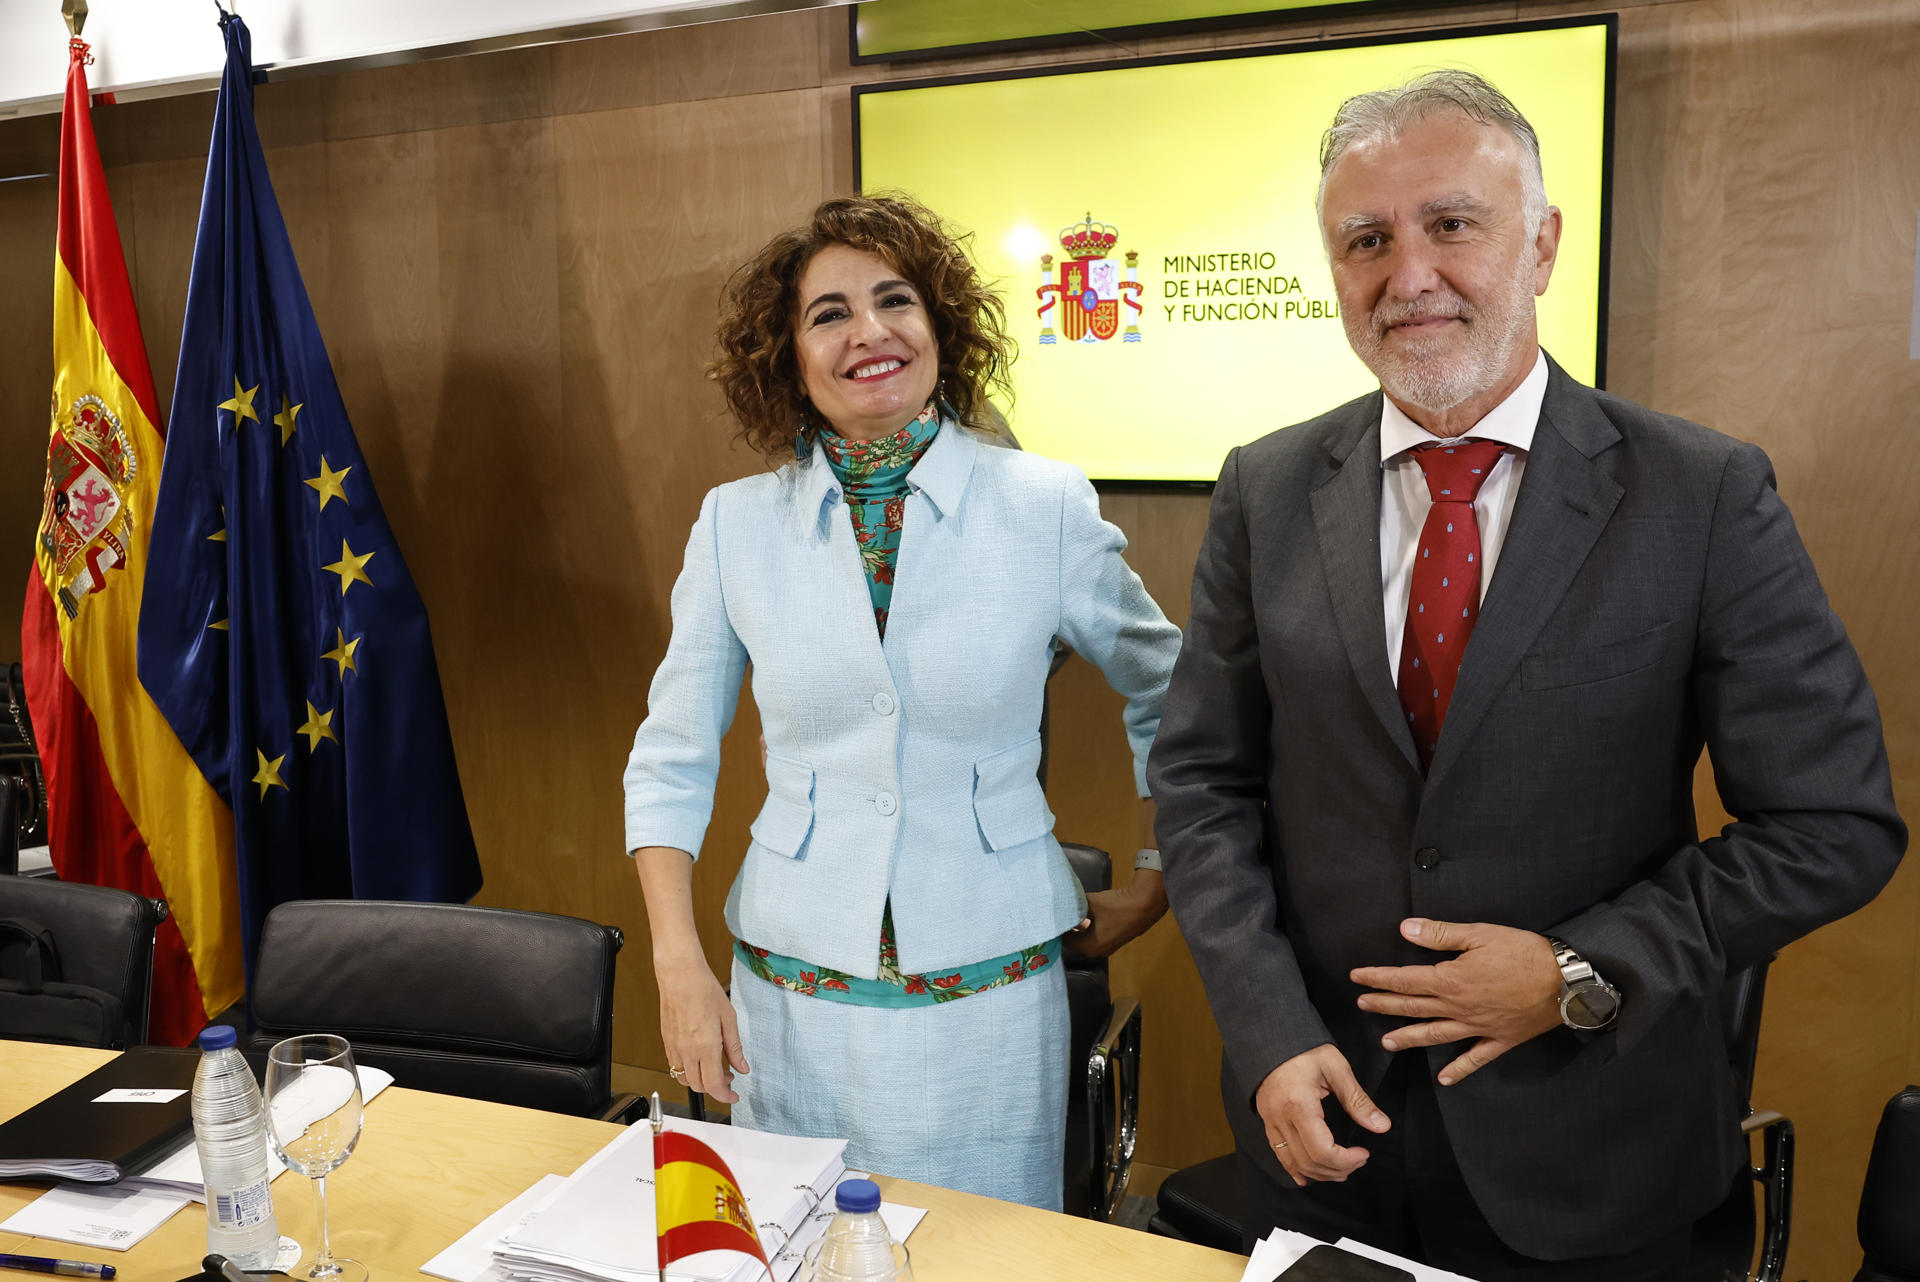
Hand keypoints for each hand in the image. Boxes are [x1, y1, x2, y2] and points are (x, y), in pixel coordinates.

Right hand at [655, 951, 748, 1103]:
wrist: (680, 976)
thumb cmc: (704, 991)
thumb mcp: (729, 1019)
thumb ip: (735, 1048)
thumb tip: (742, 1067)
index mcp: (705, 1047)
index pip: (714, 1085)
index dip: (725, 1096)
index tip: (733, 1096)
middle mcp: (687, 1051)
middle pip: (699, 1087)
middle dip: (716, 1088)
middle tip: (729, 1077)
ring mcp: (674, 1048)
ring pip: (685, 1080)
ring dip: (701, 1081)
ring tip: (715, 1067)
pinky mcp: (667, 1043)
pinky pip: (675, 1067)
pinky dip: (689, 1071)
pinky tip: (700, 1058)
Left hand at [1063, 870, 1167, 957]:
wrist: (1146, 903)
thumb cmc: (1117, 906)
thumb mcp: (1091, 904)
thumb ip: (1073, 906)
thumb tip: (1060, 903)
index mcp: (1089, 947)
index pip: (1064, 940)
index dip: (1056, 928)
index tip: (1050, 917)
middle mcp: (1097, 951)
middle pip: (1073, 940)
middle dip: (1066, 927)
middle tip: (1057, 913)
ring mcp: (1107, 946)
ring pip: (1084, 937)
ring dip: (1077, 925)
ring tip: (1070, 910)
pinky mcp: (1114, 938)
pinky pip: (1094, 934)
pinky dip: (1088, 925)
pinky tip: (1086, 911)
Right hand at [1254, 1044, 1390, 1185]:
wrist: (1271, 1039)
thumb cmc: (1304, 1049)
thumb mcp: (1336, 1068)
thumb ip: (1358, 1100)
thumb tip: (1381, 1126)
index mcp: (1299, 1105)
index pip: (1322, 1151)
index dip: (1346, 1160)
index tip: (1363, 1153)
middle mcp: (1281, 1119)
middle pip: (1309, 1162)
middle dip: (1338, 1169)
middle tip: (1358, 1160)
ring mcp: (1271, 1122)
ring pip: (1295, 1164)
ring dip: (1320, 1173)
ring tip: (1341, 1168)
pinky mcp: (1268, 1122)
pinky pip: (1280, 1155)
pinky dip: (1295, 1170)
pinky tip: (1307, 1176)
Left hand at [1350, 918, 1562, 1085]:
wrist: (1566, 981)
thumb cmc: (1523, 952)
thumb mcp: (1479, 934)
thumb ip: (1440, 934)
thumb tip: (1404, 929)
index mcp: (1451, 980)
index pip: (1404, 980)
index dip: (1378, 979)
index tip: (1357, 978)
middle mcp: (1459, 1008)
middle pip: (1413, 1008)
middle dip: (1384, 1006)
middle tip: (1361, 1006)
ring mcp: (1478, 1027)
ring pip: (1435, 1035)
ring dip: (1409, 1039)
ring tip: (1387, 1043)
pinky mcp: (1500, 1040)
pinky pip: (1475, 1059)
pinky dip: (1459, 1069)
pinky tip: (1444, 1079)